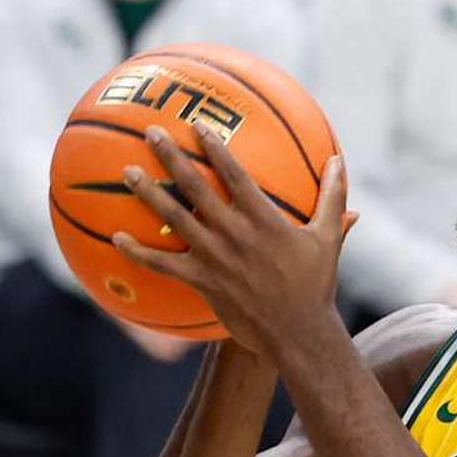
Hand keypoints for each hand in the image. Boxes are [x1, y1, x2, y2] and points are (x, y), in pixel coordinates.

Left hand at [111, 123, 357, 354]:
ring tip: (128, 172)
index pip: (234, 175)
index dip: (215, 148)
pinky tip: (117, 238)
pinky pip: (162, 264)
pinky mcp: (202, 281)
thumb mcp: (329, 236)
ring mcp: (214, 257)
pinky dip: (139, 252)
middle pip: (195, 187)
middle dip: (171, 157)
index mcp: (264, 219)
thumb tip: (339, 160)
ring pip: (174, 218)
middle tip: (151, 133)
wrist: (297, 331)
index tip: (198, 125)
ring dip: (149, 193)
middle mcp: (234, 233)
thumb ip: (333, 196)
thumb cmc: (315, 283)